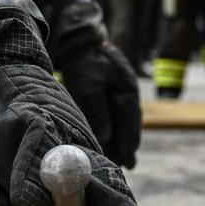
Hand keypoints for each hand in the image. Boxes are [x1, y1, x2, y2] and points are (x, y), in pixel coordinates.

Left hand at [47, 0, 142, 168]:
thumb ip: (97, 111)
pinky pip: (112, 117)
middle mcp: (126, 91)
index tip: (127, 163)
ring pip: (121, 122)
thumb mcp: (88, 84)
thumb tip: (106, 138)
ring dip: (118, 141)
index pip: (130, 120)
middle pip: (129, 124)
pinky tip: (105, 143)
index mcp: (127, 86)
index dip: (128, 143)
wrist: (73, 38)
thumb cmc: (81, 60)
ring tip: (115, 162)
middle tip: (123, 167)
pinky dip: (110, 131)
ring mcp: (117, 91)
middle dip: (126, 146)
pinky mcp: (106, 93)